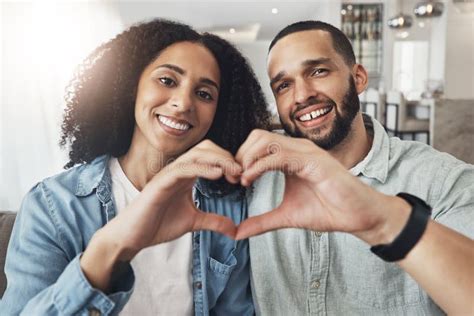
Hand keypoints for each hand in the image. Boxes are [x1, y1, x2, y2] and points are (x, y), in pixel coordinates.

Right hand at [81, 140, 240, 289]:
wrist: (133, 236)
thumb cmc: (158, 224)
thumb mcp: (194, 221)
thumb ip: (213, 221)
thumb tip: (234, 230)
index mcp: (186, 175)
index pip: (210, 157)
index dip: (228, 162)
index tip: (242, 176)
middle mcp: (178, 170)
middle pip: (206, 149)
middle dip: (226, 157)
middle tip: (241, 172)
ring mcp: (169, 174)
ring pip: (196, 154)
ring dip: (219, 160)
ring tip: (234, 172)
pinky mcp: (161, 183)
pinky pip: (184, 169)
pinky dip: (202, 168)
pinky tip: (218, 174)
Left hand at [235, 130, 389, 240]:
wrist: (358, 216)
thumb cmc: (329, 210)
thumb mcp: (287, 216)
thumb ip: (262, 221)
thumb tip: (237, 232)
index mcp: (291, 156)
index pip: (257, 144)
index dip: (240, 159)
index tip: (233, 180)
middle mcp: (297, 148)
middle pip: (257, 136)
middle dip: (240, 155)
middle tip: (234, 179)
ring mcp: (306, 152)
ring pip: (266, 140)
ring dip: (247, 158)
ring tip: (241, 179)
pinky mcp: (314, 160)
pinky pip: (280, 155)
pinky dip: (260, 165)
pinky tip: (250, 179)